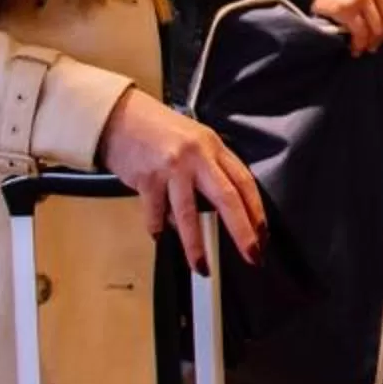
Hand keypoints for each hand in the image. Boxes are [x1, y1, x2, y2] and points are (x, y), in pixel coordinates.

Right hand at [94, 90, 265, 274]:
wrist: (121, 118)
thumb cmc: (159, 130)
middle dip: (242, 231)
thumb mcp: (196, 140)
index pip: (244, 182)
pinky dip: (159, 228)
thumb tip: (226, 208)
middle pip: (227, 198)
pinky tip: (161, 233)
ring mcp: (171, 168)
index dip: (256, 211)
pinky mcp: (147, 180)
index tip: (262, 234)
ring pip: (189, 214)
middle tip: (251, 254)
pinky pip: (157, 215)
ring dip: (196, 245)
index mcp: (213, 147)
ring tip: (201, 265)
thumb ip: (212, 169)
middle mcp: (195, 156)